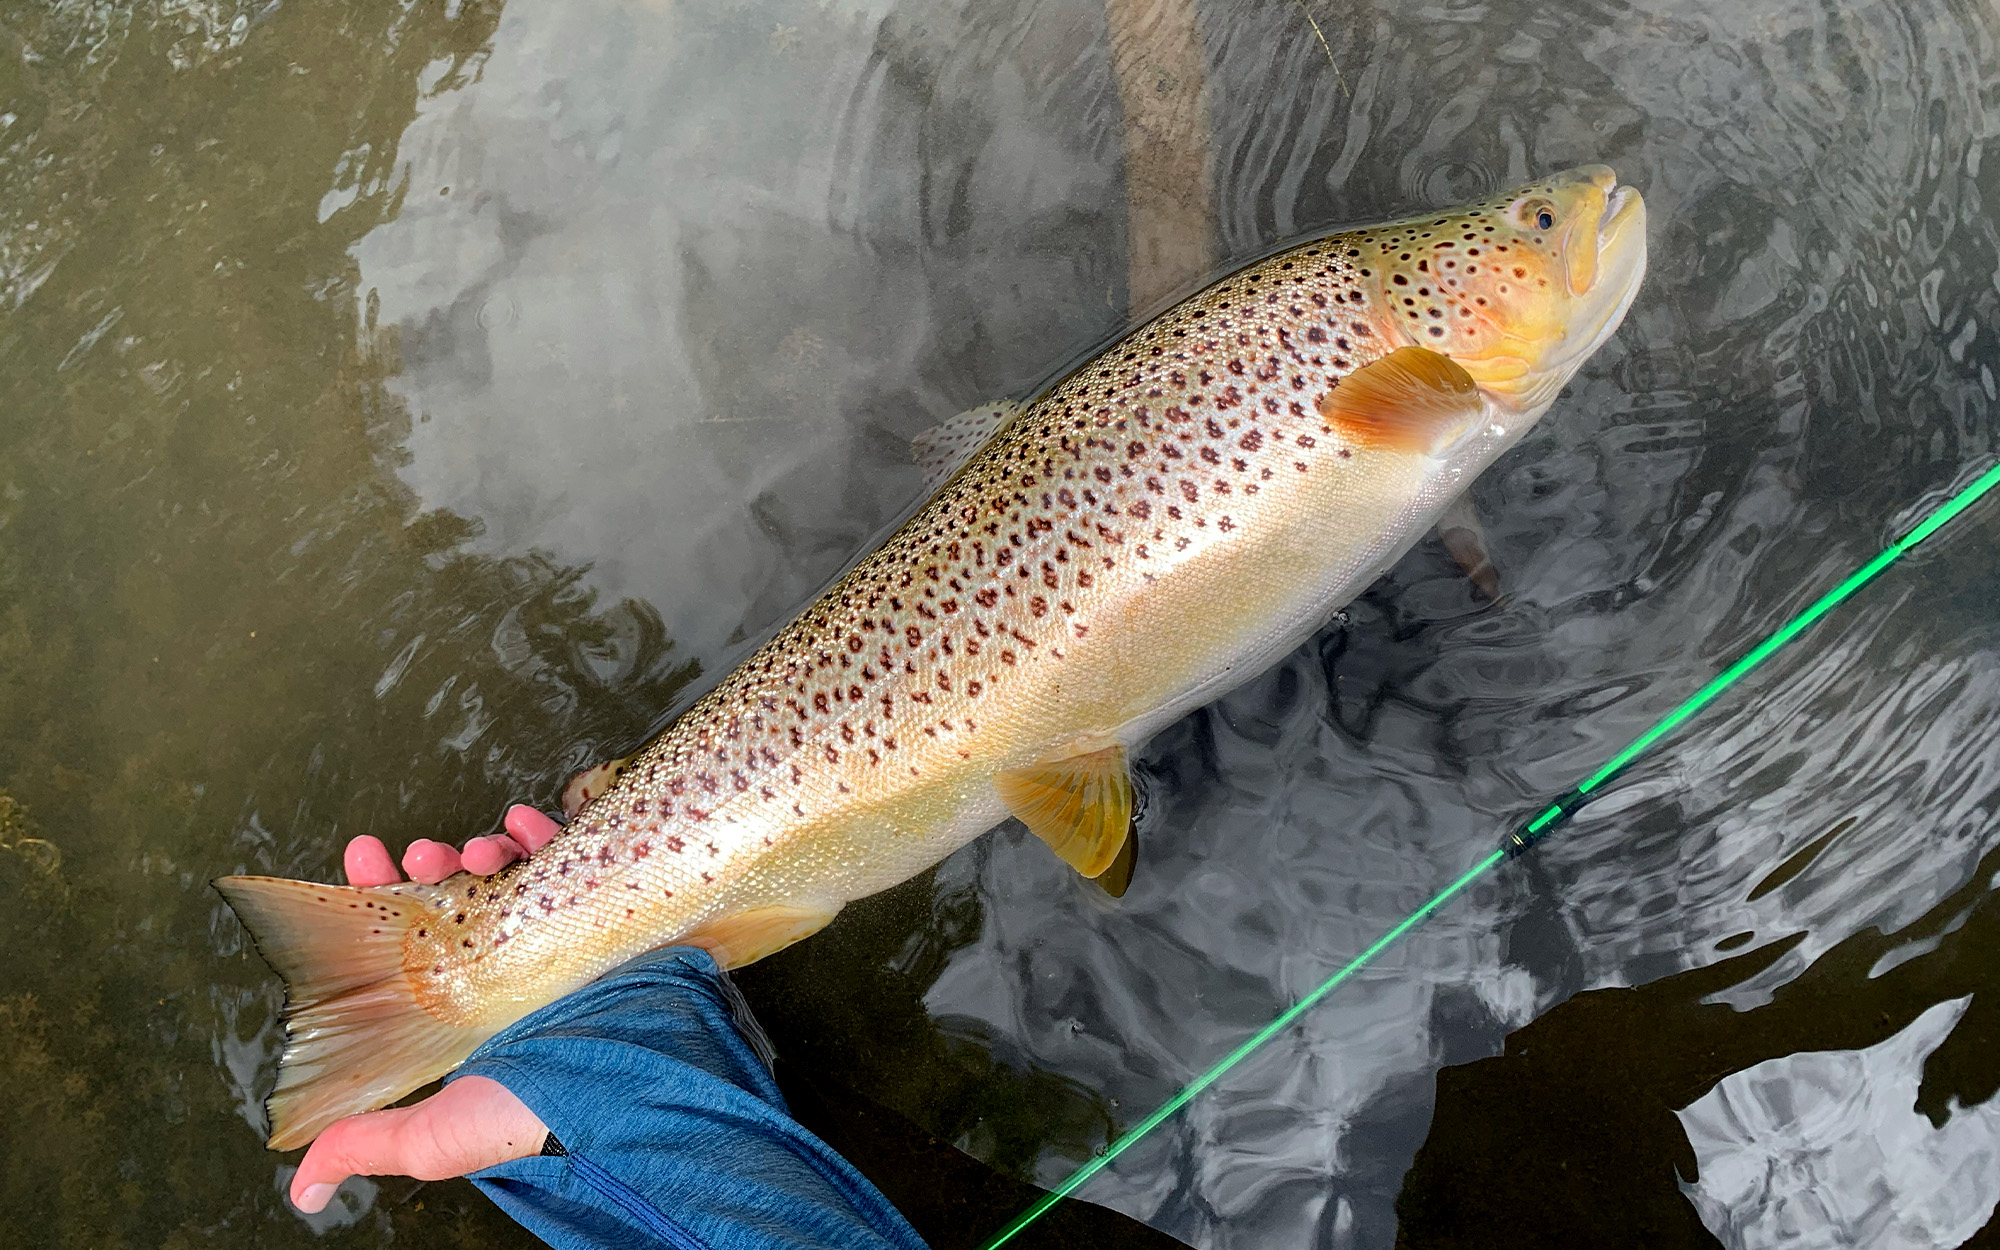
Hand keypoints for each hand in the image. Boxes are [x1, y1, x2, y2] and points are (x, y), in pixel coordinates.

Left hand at [290, 804, 566, 1213]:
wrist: (626, 1084)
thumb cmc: (536, 1112)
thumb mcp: (436, 1138)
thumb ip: (368, 1142)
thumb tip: (303, 1188)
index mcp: (462, 1010)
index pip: (409, 943)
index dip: (380, 897)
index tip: (365, 861)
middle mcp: (503, 970)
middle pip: (454, 897)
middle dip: (430, 863)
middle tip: (421, 855)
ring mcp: (551, 939)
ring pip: (506, 874)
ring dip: (482, 847)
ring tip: (478, 851)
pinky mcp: (597, 913)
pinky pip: (569, 857)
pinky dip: (544, 832)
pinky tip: (526, 826)